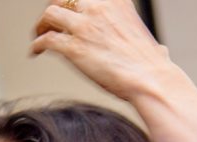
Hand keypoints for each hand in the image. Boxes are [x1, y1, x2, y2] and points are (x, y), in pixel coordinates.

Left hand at [31, 0, 170, 100]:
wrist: (150, 79)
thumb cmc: (152, 67)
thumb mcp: (151, 40)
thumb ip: (149, 43)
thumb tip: (161, 52)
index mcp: (116, 1)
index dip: (73, 3)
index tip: (69, 10)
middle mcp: (98, 8)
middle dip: (55, 9)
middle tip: (50, 22)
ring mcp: (84, 27)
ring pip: (50, 14)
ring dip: (41, 25)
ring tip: (39, 35)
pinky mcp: (73, 48)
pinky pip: (46, 40)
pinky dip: (37, 45)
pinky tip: (35, 52)